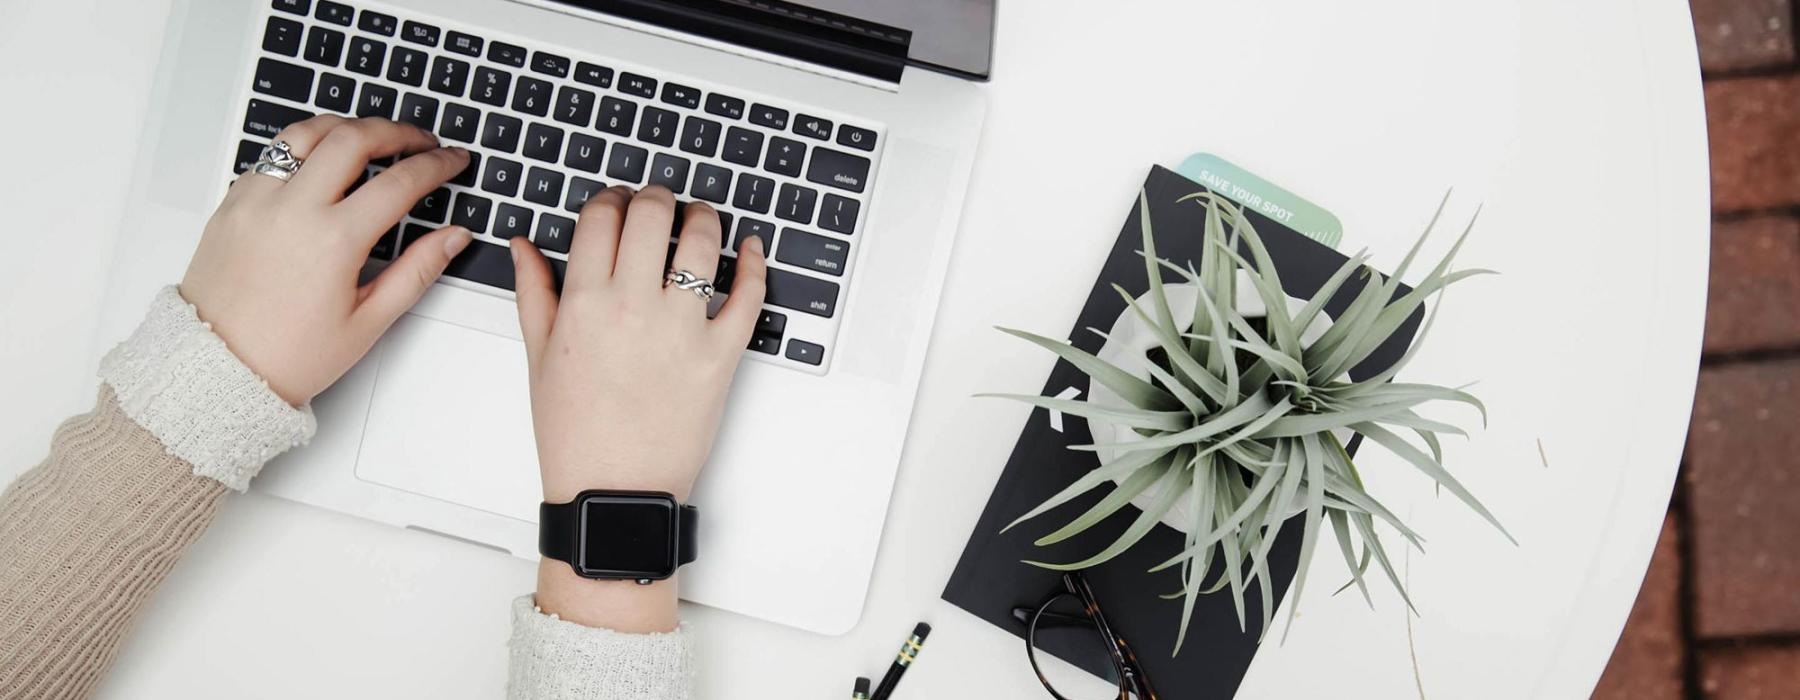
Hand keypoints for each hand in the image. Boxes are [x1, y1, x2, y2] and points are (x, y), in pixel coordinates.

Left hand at [180, 116, 472, 404]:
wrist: (217, 369)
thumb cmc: (288, 355)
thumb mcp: (368, 321)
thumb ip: (417, 271)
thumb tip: (452, 237)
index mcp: (333, 241)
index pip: (400, 181)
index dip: (436, 165)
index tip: (452, 160)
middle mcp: (292, 209)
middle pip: (354, 138)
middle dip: (397, 131)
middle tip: (420, 140)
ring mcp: (257, 200)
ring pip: (307, 133)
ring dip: (346, 127)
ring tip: (371, 137)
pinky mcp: (232, 203)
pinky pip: (273, 156)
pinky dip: (305, 149)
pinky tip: (322, 164)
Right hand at [511, 185, 766, 631]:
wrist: (613, 492)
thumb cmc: (575, 433)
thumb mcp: (539, 358)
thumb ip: (534, 292)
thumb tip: (524, 245)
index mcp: (584, 302)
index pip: (602, 216)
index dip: (611, 199)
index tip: (617, 204)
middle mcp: (633, 306)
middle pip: (652, 214)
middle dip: (656, 197)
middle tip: (659, 204)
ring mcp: (682, 329)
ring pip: (702, 241)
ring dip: (703, 217)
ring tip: (700, 219)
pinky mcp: (722, 355)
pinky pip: (748, 295)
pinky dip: (754, 263)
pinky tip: (749, 249)